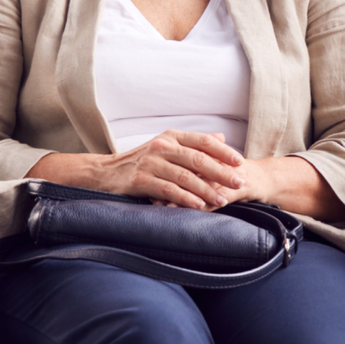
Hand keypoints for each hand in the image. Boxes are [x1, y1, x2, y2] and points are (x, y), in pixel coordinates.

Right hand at [30, 130, 244, 208]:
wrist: (104, 173)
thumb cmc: (140, 163)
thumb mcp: (166, 147)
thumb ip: (193, 144)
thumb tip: (221, 138)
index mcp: (170, 136)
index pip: (202, 141)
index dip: (223, 151)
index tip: (240, 162)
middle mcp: (161, 146)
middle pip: (197, 158)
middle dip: (221, 171)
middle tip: (239, 182)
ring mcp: (150, 163)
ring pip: (185, 176)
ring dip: (206, 189)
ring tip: (222, 200)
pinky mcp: (140, 180)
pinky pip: (168, 190)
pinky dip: (184, 198)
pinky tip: (197, 206)